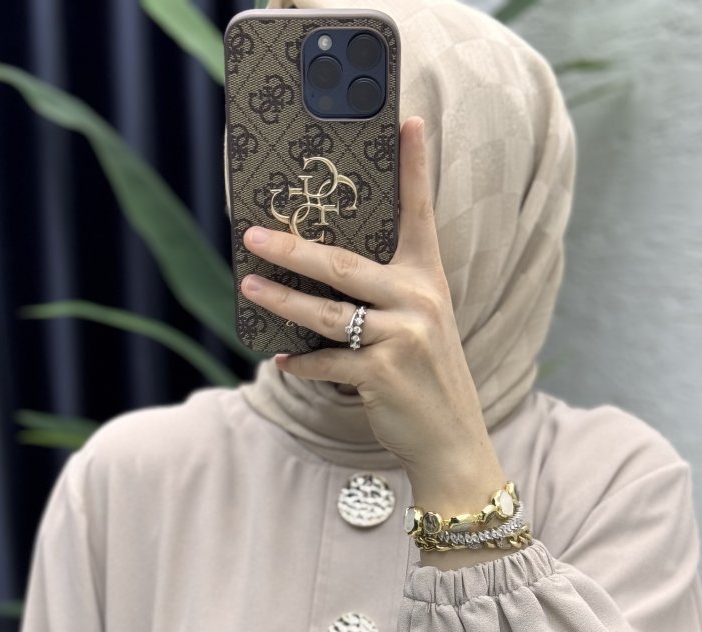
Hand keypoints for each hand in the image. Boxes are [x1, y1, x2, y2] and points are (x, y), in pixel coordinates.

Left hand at [240, 117, 499, 490]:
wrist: (452, 440)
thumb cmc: (426, 380)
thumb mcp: (420, 327)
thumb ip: (384, 298)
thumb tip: (319, 279)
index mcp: (428, 281)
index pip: (419, 215)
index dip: (414, 168)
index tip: (408, 122)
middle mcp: (418, 302)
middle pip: (342, 264)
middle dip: (292, 248)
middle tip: (253, 234)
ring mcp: (402, 338)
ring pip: (325, 313)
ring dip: (281, 303)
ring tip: (250, 289)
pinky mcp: (383, 373)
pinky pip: (326, 362)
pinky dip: (302, 365)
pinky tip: (284, 362)